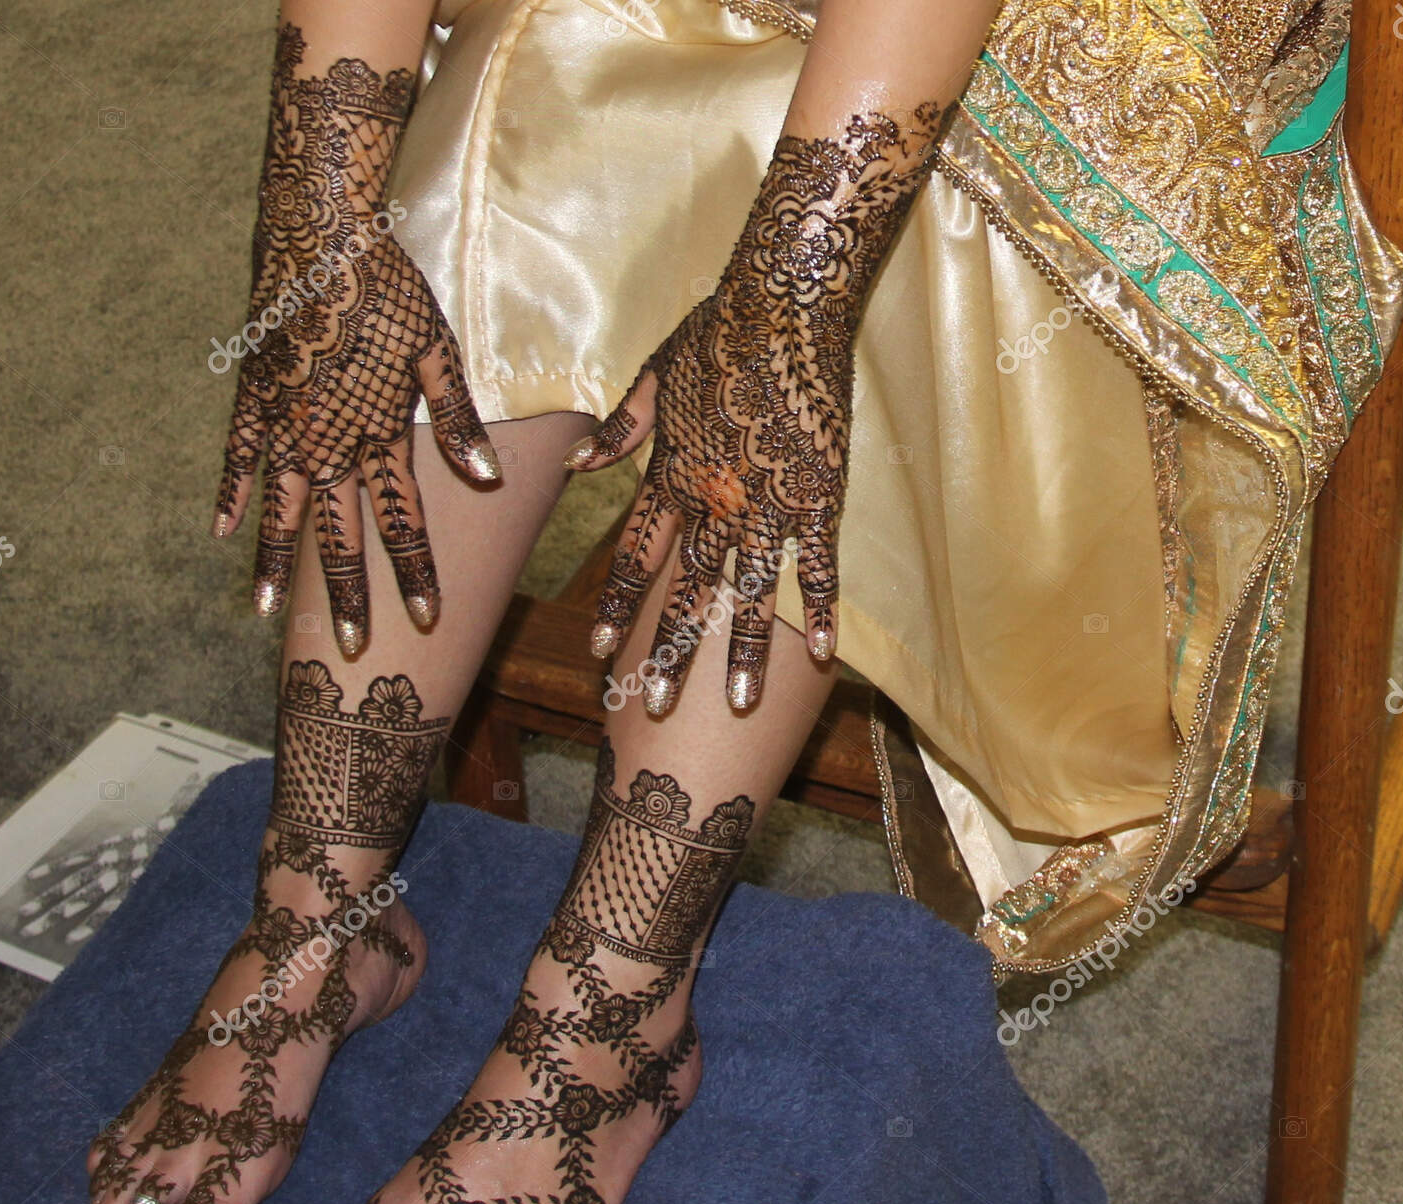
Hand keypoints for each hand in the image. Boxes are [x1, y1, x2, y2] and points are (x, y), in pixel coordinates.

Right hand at [212, 24, 497, 658]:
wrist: (318, 233)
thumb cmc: (390, 286)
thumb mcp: (438, 351)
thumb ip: (458, 420)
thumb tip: (486, 482)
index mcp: (381, 436)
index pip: (403, 525)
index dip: (416, 575)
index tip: (427, 620)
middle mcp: (330, 444)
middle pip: (341, 537)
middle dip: (350, 596)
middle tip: (353, 649)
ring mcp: (284, 427)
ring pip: (280, 512)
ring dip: (275, 567)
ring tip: (266, 615)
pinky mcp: (252, 400)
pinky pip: (236, 460)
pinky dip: (230, 497)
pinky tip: (219, 534)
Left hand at [568, 103, 941, 711]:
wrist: (786, 297)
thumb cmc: (719, 327)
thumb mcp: (653, 373)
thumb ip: (620, 430)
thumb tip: (576, 463)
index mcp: (673, 472)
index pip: (636, 555)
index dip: (616, 605)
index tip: (596, 651)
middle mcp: (715, 497)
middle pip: (689, 589)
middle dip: (671, 651)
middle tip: (654, 706)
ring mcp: (769, 498)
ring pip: (752, 589)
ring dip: (746, 649)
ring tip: (741, 703)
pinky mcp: (820, 489)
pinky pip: (820, 560)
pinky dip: (822, 606)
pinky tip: (826, 653)